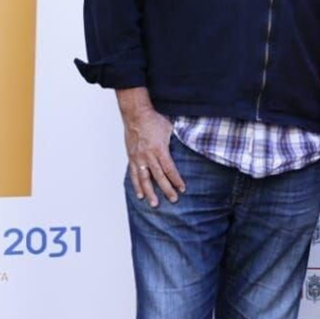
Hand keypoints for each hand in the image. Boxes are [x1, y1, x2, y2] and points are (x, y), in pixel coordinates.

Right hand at [117, 87, 185, 206]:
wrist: (136, 114)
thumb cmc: (154, 120)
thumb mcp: (170, 129)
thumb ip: (176, 141)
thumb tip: (188, 146)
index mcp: (159, 149)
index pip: (169, 169)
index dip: (176, 180)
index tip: (182, 189)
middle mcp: (148, 155)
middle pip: (158, 177)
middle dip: (166, 189)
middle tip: (173, 200)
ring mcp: (138, 158)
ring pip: (144, 179)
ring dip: (149, 192)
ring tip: (154, 204)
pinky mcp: (132, 157)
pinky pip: (134, 174)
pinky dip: (137, 185)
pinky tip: (140, 194)